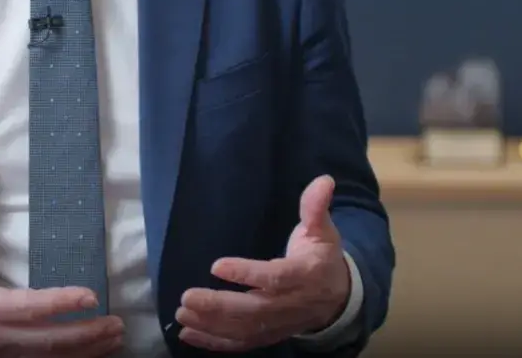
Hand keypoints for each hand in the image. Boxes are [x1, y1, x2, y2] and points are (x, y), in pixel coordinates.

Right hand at [0, 200, 124, 357]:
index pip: (30, 308)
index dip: (61, 303)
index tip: (90, 296)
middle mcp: (1, 337)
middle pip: (49, 342)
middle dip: (86, 334)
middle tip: (116, 323)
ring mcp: (6, 357)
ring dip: (87, 351)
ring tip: (115, 337)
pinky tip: (96, 353)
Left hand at [175, 175, 350, 351]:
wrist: (339, 297)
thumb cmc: (322, 257)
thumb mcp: (323, 230)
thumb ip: (316, 207)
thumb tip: (323, 180)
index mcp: (304, 275)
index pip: (274, 278)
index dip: (246, 273)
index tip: (216, 265)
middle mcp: (290, 304)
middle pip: (253, 310)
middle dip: (218, 306)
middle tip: (187, 296)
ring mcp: (278, 324)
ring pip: (244, 330)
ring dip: (211, 325)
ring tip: (182, 313)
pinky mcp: (269, 335)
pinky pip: (241, 343)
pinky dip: (214, 342)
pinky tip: (189, 333)